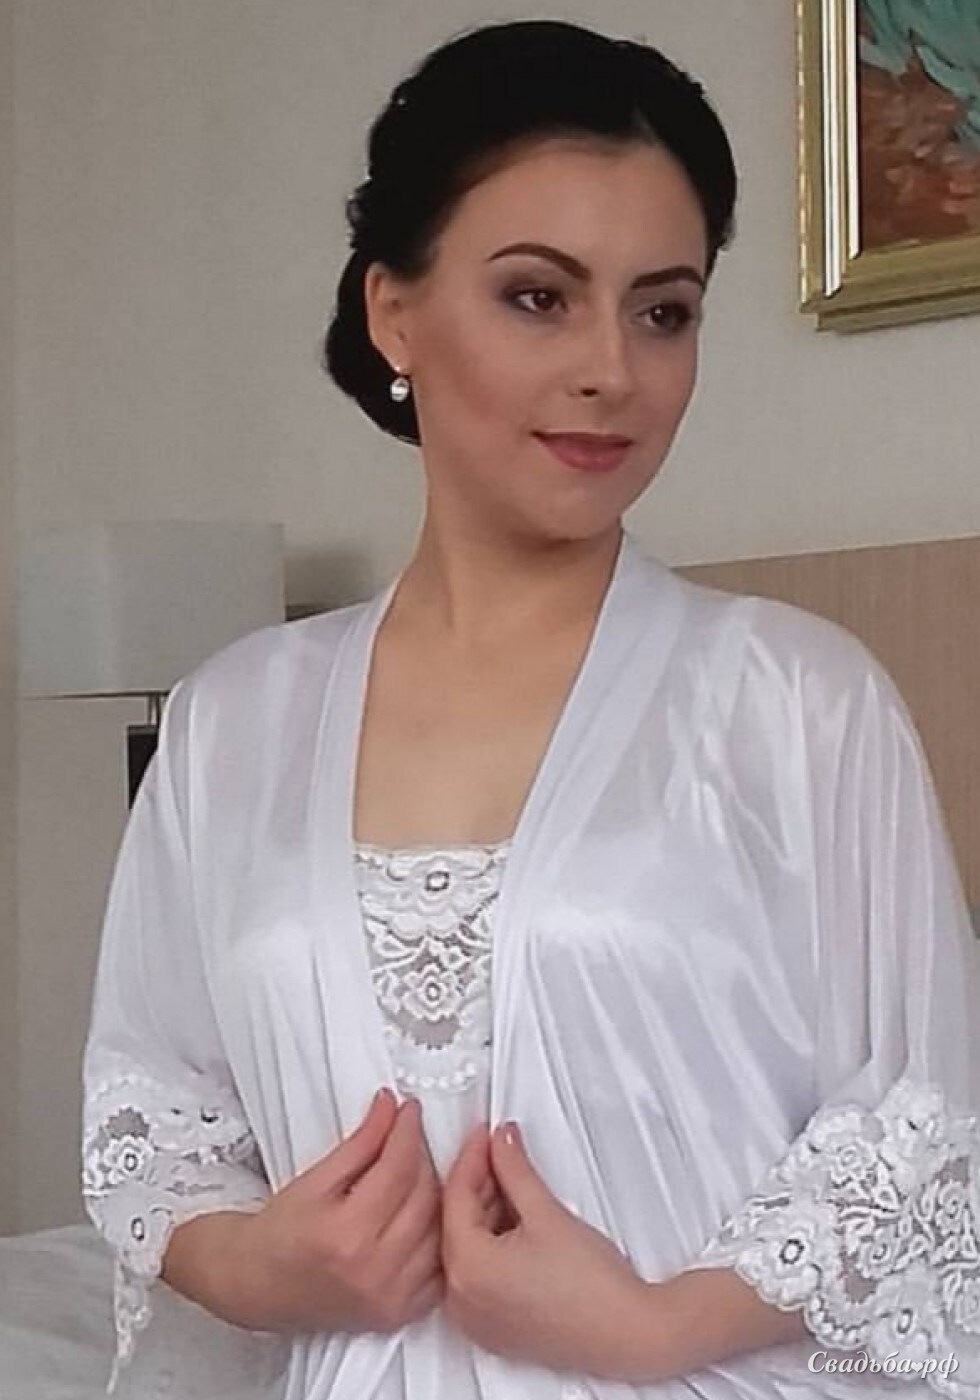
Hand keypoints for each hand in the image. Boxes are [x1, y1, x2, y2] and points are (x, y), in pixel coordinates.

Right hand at [223, 1089, 443, 1334]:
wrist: (258, 1285)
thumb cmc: (278, 1235)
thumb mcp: (314, 1179)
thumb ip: (360, 1143)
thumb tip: (390, 1108)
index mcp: (346, 1234)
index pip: (398, 1168)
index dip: (407, 1130)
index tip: (409, 1110)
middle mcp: (374, 1270)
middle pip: (424, 1195)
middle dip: (422, 1155)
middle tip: (409, 1136)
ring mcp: (390, 1297)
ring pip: (440, 1228)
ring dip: (436, 1192)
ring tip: (415, 1173)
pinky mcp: (399, 1313)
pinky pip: (440, 1266)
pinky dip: (439, 1235)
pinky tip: (424, 1215)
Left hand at [440, 1120, 653, 1378]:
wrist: (627, 1334)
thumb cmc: (593, 1289)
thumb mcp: (546, 1213)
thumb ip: (515, 1170)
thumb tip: (501, 1144)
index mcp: (467, 1270)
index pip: (456, 1196)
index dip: (473, 1157)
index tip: (486, 1136)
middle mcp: (461, 1300)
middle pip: (457, 1222)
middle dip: (480, 1183)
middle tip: (501, 1152)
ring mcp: (475, 1319)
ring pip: (467, 1247)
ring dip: (487, 1212)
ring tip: (514, 1183)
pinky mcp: (493, 1329)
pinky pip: (478, 1274)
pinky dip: (492, 1244)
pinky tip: (515, 1222)